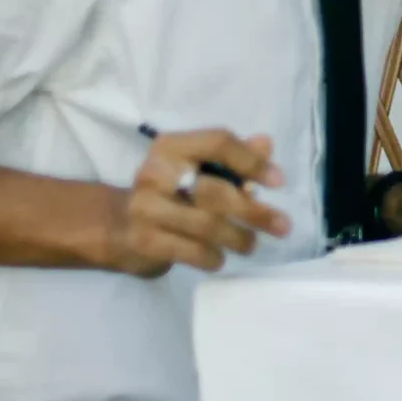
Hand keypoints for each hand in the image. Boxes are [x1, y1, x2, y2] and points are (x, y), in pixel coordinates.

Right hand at [107, 129, 287, 277]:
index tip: (279, 182)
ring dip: (238, 238)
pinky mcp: (143, 240)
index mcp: (171, 146)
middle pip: (216, 191)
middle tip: (283, 226)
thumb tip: (266, 144)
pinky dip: (213, 257)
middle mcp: (155, 172)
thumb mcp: (197, 167)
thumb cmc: (170, 192)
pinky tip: (221, 258)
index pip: (218, 142)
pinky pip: (191, 251)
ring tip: (251, 244)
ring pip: (206, 225)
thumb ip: (233, 156)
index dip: (252, 161)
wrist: (118, 225)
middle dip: (254, 211)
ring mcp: (146, 208)